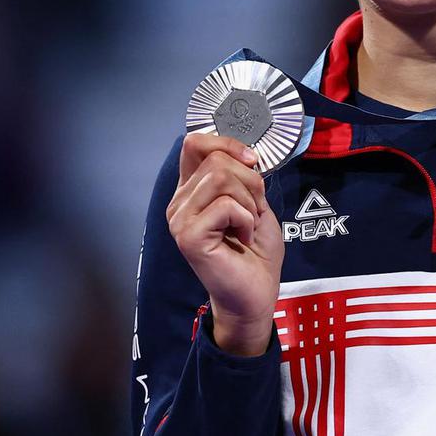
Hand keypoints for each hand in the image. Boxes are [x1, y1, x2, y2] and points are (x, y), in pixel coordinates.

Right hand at [166, 132, 284, 355]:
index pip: (194, 143)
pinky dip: (246, 219)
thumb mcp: (253, 201)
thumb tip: (244, 154)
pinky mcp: (189, 237)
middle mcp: (179, 203)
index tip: (252, 162)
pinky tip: (242, 238)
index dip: (227, 143)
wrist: (256, 292)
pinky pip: (226, 206)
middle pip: (216, 159)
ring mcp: (180, 220)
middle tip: (253, 211)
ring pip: (221, 177)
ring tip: (246, 225)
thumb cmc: (255, 250)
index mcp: (191, 191)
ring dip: (248, 201)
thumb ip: (241, 175)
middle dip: (250, 181)